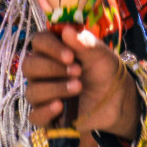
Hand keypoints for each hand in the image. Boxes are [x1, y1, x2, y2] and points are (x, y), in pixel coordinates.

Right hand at [23, 27, 140, 146]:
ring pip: (32, 91)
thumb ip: (85, 43)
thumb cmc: (105, 71)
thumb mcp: (101, 55)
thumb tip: (66, 30)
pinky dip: (45, 111)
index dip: (50, 47)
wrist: (117, 98)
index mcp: (54, 51)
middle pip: (29, 66)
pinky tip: (60, 106)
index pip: (38, 41)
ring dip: (55, 88)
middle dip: (52, 68)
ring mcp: (43, 93)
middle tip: (77, 71)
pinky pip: (34, 115)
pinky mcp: (46, 114)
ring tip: (79, 87)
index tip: (70, 56)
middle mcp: (43, 71)